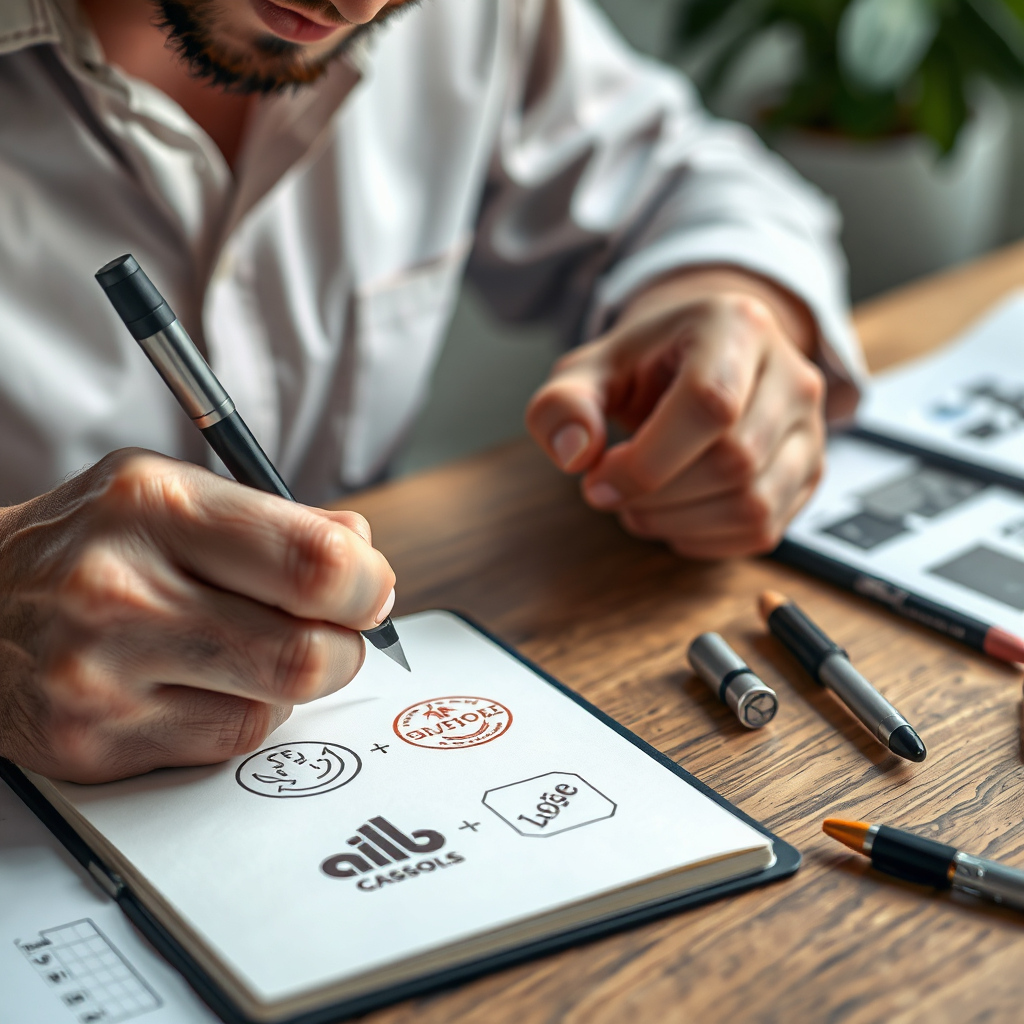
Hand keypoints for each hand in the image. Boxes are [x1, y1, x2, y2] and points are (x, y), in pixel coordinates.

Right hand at [0, 450, 395, 782]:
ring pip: (277, 706)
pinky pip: (229, 743)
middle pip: (308, 652)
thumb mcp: (170, 492)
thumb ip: (275, 519)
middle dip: (347, 646)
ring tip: (261, 650)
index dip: (367, 585)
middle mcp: (122, 589)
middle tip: (335, 630)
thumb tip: (364, 551)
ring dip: (294, 682)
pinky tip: (211, 683)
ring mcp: (102, 676)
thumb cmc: (88, 543)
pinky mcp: (95, 743)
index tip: (368, 589)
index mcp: (157, 506)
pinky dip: (245, 714)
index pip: (316, 562)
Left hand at [526, 268, 826, 558]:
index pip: (708, 405)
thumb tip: (574, 454)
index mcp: (737, 326)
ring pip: (754, 504)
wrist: (701, 361)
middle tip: (612, 493)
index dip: (647, 461)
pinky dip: (706, 540)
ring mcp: (810, 428)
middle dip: (656, 495)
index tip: (597, 480)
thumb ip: (564, 403)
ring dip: (679, 523)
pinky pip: (765, 530)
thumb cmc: (647, 366)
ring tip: (639, 507)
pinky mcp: (809, 473)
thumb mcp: (591, 370)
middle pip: (734, 461)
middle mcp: (791, 375)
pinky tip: (673, 517)